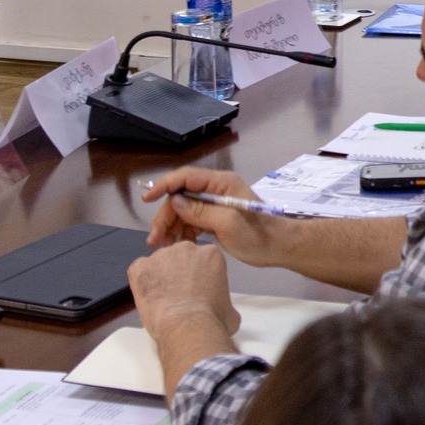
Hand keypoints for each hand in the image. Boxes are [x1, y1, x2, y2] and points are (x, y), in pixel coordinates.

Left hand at [129, 239, 239, 342]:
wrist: (189, 328)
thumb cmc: (209, 320)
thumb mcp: (230, 309)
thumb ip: (224, 300)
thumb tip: (224, 311)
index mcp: (210, 254)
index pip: (200, 258)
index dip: (197, 275)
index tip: (196, 287)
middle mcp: (187, 249)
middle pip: (179, 257)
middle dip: (178, 273)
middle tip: (179, 294)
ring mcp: (162, 256)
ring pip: (158, 263)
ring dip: (159, 278)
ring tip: (163, 300)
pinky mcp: (141, 267)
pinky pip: (138, 270)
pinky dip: (140, 282)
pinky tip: (149, 297)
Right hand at [142, 167, 288, 266]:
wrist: (277, 247)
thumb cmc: (258, 235)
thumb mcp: (229, 223)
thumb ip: (201, 211)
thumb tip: (175, 201)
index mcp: (221, 183)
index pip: (186, 177)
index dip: (164, 185)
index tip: (147, 198)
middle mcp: (216, 190)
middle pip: (180, 196)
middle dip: (166, 216)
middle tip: (155, 239)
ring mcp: (215, 204)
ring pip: (183, 210)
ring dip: (171, 227)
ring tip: (165, 247)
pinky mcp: (214, 218)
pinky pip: (190, 221)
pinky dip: (182, 233)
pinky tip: (180, 245)